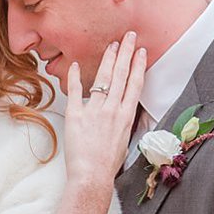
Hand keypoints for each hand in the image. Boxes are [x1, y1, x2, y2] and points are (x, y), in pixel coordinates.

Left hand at [64, 32, 146, 187]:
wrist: (92, 177)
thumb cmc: (107, 164)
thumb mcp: (123, 140)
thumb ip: (123, 122)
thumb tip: (123, 111)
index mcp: (126, 117)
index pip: (134, 84)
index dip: (138, 65)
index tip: (140, 51)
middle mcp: (112, 110)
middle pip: (121, 75)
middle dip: (126, 53)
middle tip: (128, 36)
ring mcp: (94, 111)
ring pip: (103, 79)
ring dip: (108, 59)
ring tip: (112, 45)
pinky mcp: (75, 116)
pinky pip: (75, 92)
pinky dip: (73, 77)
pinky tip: (73, 64)